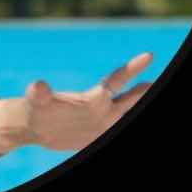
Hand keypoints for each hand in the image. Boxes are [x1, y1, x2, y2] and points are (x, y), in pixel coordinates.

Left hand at [9, 52, 154, 151]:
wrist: (32, 126)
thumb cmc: (35, 109)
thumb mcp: (37, 101)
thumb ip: (40, 94)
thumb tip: (38, 87)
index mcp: (93, 98)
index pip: (117, 80)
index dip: (133, 68)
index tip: (149, 55)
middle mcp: (101, 108)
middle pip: (130, 97)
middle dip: (145, 90)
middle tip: (160, 81)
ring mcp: (101, 123)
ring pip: (127, 115)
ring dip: (139, 108)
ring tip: (155, 97)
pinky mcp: (96, 137)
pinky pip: (118, 133)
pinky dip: (127, 129)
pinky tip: (133, 127)